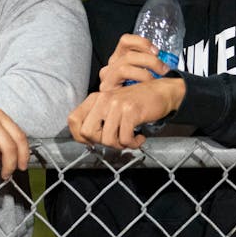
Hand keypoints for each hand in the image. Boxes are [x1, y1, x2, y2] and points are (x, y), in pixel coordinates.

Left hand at [68, 77, 185, 149]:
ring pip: (107, 139)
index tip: (94, 140)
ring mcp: (117, 105)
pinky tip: (139, 137)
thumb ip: (99, 118)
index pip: (73, 120)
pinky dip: (133, 143)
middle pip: (87, 133)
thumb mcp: (113, 107)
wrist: (162, 91)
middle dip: (101, 142)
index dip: (80, 136)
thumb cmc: (138, 103)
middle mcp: (103, 99)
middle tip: (115, 140)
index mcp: (96, 99)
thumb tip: (88, 141)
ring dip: (120, 145)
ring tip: (130, 139)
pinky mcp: (131, 111)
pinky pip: (125, 139)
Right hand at [96, 34, 170, 91]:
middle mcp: (111, 65)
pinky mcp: (106, 87)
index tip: (156, 51)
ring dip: (144, 72)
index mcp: (119, 58)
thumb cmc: (139, 94)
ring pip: (125, 64)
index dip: (142, 42)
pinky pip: (122, 74)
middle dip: (150, 60)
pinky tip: (147, 85)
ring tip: (155, 79)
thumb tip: (168, 62)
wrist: (126, 114)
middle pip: (129, 54)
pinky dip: (138, 77)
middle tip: (163, 69)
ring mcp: (107, 76)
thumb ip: (151, 66)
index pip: (125, 41)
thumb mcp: (145, 76)